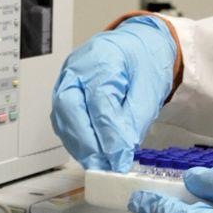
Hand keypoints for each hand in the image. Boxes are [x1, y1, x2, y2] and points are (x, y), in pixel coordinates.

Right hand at [51, 16, 175, 170]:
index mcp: (102, 56)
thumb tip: (120, 151)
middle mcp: (77, 66)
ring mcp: (66, 79)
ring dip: (80, 145)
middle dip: (86, 142)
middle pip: (70, 106)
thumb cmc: (143, 61)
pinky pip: (63, 120)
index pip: (99, 100)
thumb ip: (133, 120)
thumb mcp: (149, 89)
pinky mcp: (63, 94)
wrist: (135, 47)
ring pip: (62, 116)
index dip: (108, 133)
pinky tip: (90, 153)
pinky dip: (76, 140)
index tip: (118, 158)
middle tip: (103, 165)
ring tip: (99, 164)